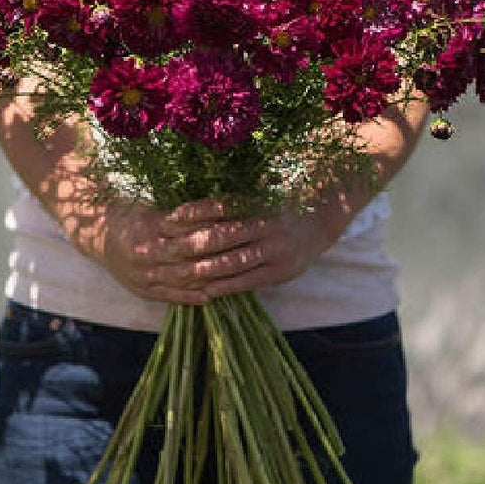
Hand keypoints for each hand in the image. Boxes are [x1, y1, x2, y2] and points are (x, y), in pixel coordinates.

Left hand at [92, 198, 335, 303]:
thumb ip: (232, 195)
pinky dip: (224, 287)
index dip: (194, 212)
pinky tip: (204, 290)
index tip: (169, 218)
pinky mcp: (281, 272)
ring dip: (201, 270)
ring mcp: (275, 250)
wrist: (321, 223)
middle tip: (164, 249)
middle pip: (221, 237)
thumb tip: (194, 196)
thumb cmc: (279, 205)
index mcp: (259, 202)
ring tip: (175, 274)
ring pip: (231, 262)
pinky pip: (246, 282)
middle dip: (188, 245)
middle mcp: (267, 225)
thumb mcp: (259, 192)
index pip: (221, 206)